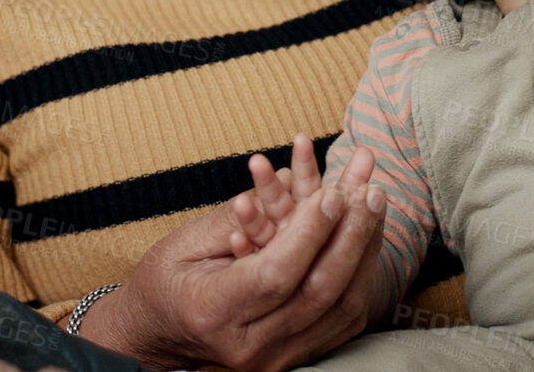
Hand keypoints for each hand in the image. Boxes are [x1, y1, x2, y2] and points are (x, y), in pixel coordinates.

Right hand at [72, 134, 387, 371]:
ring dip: (364, 250)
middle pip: (317, 291)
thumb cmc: (165, 281)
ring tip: (375, 202)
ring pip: (340, 308)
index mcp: (211, 311)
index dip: (309, 233)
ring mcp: (275, 358)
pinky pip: (343, 320)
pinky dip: (360, 274)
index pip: (274, 274)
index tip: (332, 192)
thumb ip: (233, 217)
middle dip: (350, 234)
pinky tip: (367, 236)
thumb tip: (288, 180)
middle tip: (368, 188)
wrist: (158, 335)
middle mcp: (248, 345)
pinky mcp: (294, 357)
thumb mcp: (183, 243)